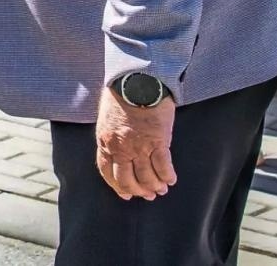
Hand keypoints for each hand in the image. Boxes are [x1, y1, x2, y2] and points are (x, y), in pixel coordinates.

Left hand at [95, 85, 176, 201]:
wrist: (137, 80)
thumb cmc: (122, 92)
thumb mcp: (108, 116)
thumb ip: (111, 134)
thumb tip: (117, 147)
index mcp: (105, 141)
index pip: (107, 172)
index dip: (117, 186)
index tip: (125, 194)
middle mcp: (121, 149)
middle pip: (127, 180)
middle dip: (138, 191)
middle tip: (148, 195)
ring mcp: (139, 147)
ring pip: (146, 178)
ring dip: (155, 186)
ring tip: (161, 189)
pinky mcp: (158, 142)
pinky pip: (163, 167)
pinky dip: (168, 177)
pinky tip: (171, 180)